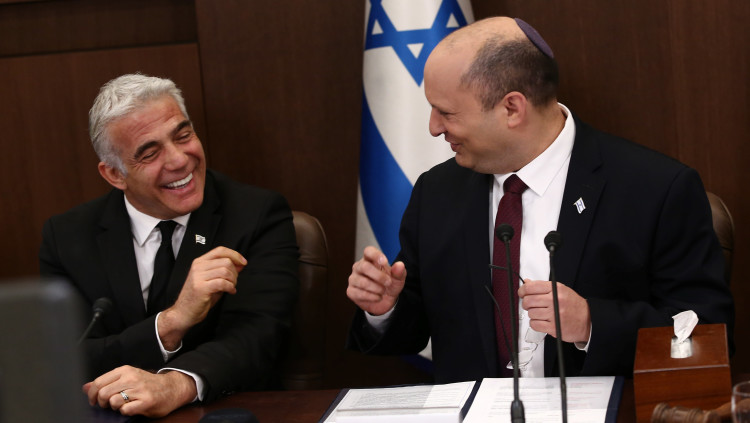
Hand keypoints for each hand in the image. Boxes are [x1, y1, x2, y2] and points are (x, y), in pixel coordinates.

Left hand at [82, 366, 196, 417]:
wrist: (172, 388)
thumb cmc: (148, 384)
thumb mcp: (127, 377)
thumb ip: (107, 382)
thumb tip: (85, 387)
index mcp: (125, 370)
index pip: (98, 382)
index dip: (92, 394)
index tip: (93, 401)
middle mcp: (131, 378)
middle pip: (103, 393)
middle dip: (101, 402)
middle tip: (107, 405)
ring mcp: (139, 390)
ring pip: (113, 401)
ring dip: (114, 407)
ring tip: (121, 405)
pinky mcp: (145, 402)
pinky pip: (125, 410)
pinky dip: (125, 412)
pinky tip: (131, 408)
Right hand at [158, 246, 246, 348]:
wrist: (184, 312)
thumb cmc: (199, 297)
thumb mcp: (212, 279)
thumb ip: (224, 270)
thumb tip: (240, 264)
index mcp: (200, 262)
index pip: (220, 250)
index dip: (235, 255)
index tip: (243, 262)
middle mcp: (198, 267)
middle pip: (225, 261)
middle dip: (235, 272)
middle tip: (234, 282)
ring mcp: (198, 277)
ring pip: (225, 271)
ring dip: (233, 280)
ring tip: (231, 287)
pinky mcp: (201, 288)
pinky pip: (222, 283)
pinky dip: (230, 287)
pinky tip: (230, 291)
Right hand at [346, 246, 405, 315]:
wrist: (384, 301)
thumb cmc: (389, 285)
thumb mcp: (398, 279)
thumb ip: (399, 272)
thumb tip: (400, 265)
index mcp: (370, 259)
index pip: (368, 251)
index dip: (376, 255)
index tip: (385, 262)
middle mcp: (359, 267)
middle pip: (364, 267)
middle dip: (379, 276)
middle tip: (388, 282)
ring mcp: (353, 279)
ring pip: (363, 282)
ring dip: (377, 288)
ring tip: (383, 291)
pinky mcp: (351, 291)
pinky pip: (359, 293)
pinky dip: (372, 297)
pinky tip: (378, 297)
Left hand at [518, 279, 590, 342]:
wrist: (588, 320)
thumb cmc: (574, 305)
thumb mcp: (561, 291)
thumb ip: (543, 287)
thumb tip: (527, 282)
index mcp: (556, 289)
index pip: (531, 287)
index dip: (522, 290)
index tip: (522, 293)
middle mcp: (555, 300)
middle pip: (528, 300)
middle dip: (525, 303)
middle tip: (529, 305)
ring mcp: (555, 314)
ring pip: (531, 313)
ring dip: (532, 314)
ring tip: (540, 314)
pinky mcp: (554, 327)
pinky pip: (535, 324)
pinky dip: (535, 323)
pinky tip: (542, 321)